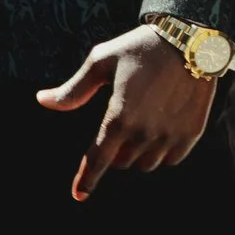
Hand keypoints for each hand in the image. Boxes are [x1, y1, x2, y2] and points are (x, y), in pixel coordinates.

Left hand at [37, 23, 217, 200]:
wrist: (190, 40)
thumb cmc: (140, 48)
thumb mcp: (101, 62)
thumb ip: (74, 89)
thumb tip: (42, 100)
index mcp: (118, 117)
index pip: (98, 159)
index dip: (86, 179)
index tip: (79, 194)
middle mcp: (144, 133)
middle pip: (122, 162)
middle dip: (115, 152)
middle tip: (120, 125)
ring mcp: (170, 136)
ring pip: (146, 164)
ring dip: (139, 153)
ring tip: (141, 125)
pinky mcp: (191, 134)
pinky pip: (171, 160)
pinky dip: (162, 152)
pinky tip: (160, 131)